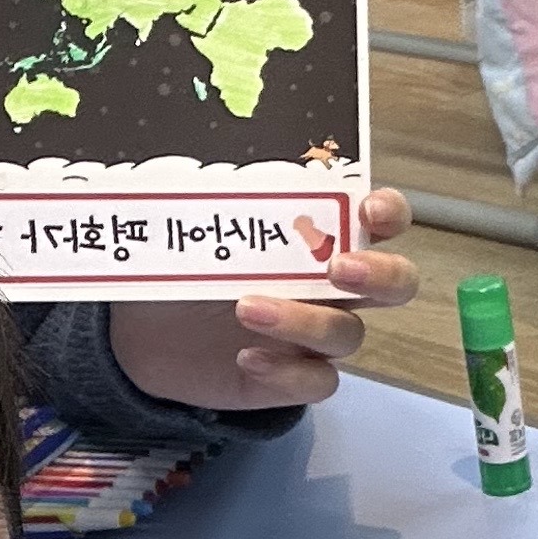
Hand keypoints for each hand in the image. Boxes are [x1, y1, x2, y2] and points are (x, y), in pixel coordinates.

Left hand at [104, 188, 417, 411]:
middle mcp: (331, 288)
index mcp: (320, 238)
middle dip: (378, 274)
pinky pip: (317, 382)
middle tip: (337, 268)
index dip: (389, 213)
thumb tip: (203, 156)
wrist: (142, 336)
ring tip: (246, 308)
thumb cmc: (182, 269)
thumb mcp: (196, 224)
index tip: (367, 209)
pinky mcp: (293, 378)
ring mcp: (315, 336)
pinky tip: (248, 357)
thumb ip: (218, 197)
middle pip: (395, 283)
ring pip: (347, 334)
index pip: (382, 220)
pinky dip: (288, 371)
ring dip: (305, 321)